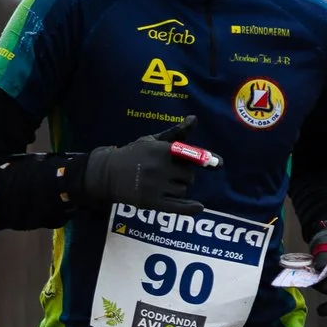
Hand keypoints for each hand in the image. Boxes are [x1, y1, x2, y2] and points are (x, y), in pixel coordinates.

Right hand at [81, 118, 201, 214]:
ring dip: (178, 188)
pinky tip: (198, 207)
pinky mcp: (151, 203)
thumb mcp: (152, 140)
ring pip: (183, 190)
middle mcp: (159, 168)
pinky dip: (189, 208)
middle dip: (184, 175)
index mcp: (161, 150)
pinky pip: (177, 207)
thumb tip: (194, 119)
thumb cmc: (134, 154)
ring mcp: (155, 186)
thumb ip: (176, 132)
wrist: (107, 173)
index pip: (190, 156)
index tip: (220, 164)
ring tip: (162, 183)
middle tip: (170, 173)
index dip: (205, 159)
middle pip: (189, 176)